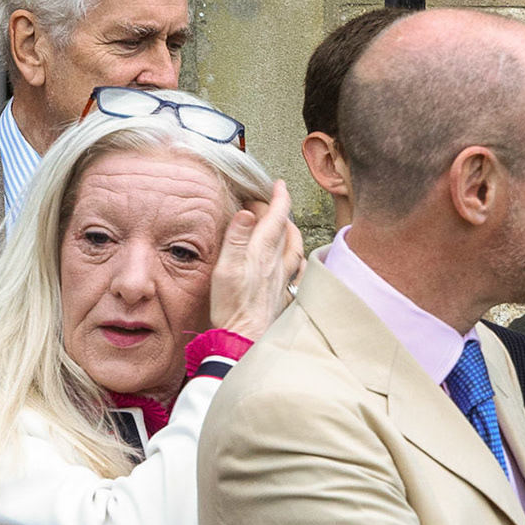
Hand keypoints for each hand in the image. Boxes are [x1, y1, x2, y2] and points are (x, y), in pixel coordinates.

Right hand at [209, 180, 305, 338]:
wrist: (244, 339)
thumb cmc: (232, 306)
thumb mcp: (226, 267)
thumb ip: (236, 238)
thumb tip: (246, 212)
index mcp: (262, 252)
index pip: (276, 218)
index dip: (279, 198)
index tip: (279, 185)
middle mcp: (277, 264)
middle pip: (285, 230)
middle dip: (279, 212)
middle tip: (268, 203)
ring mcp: (282, 280)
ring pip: (294, 249)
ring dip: (291, 232)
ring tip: (285, 225)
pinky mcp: (283, 296)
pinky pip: (297, 272)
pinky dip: (298, 260)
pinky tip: (298, 262)